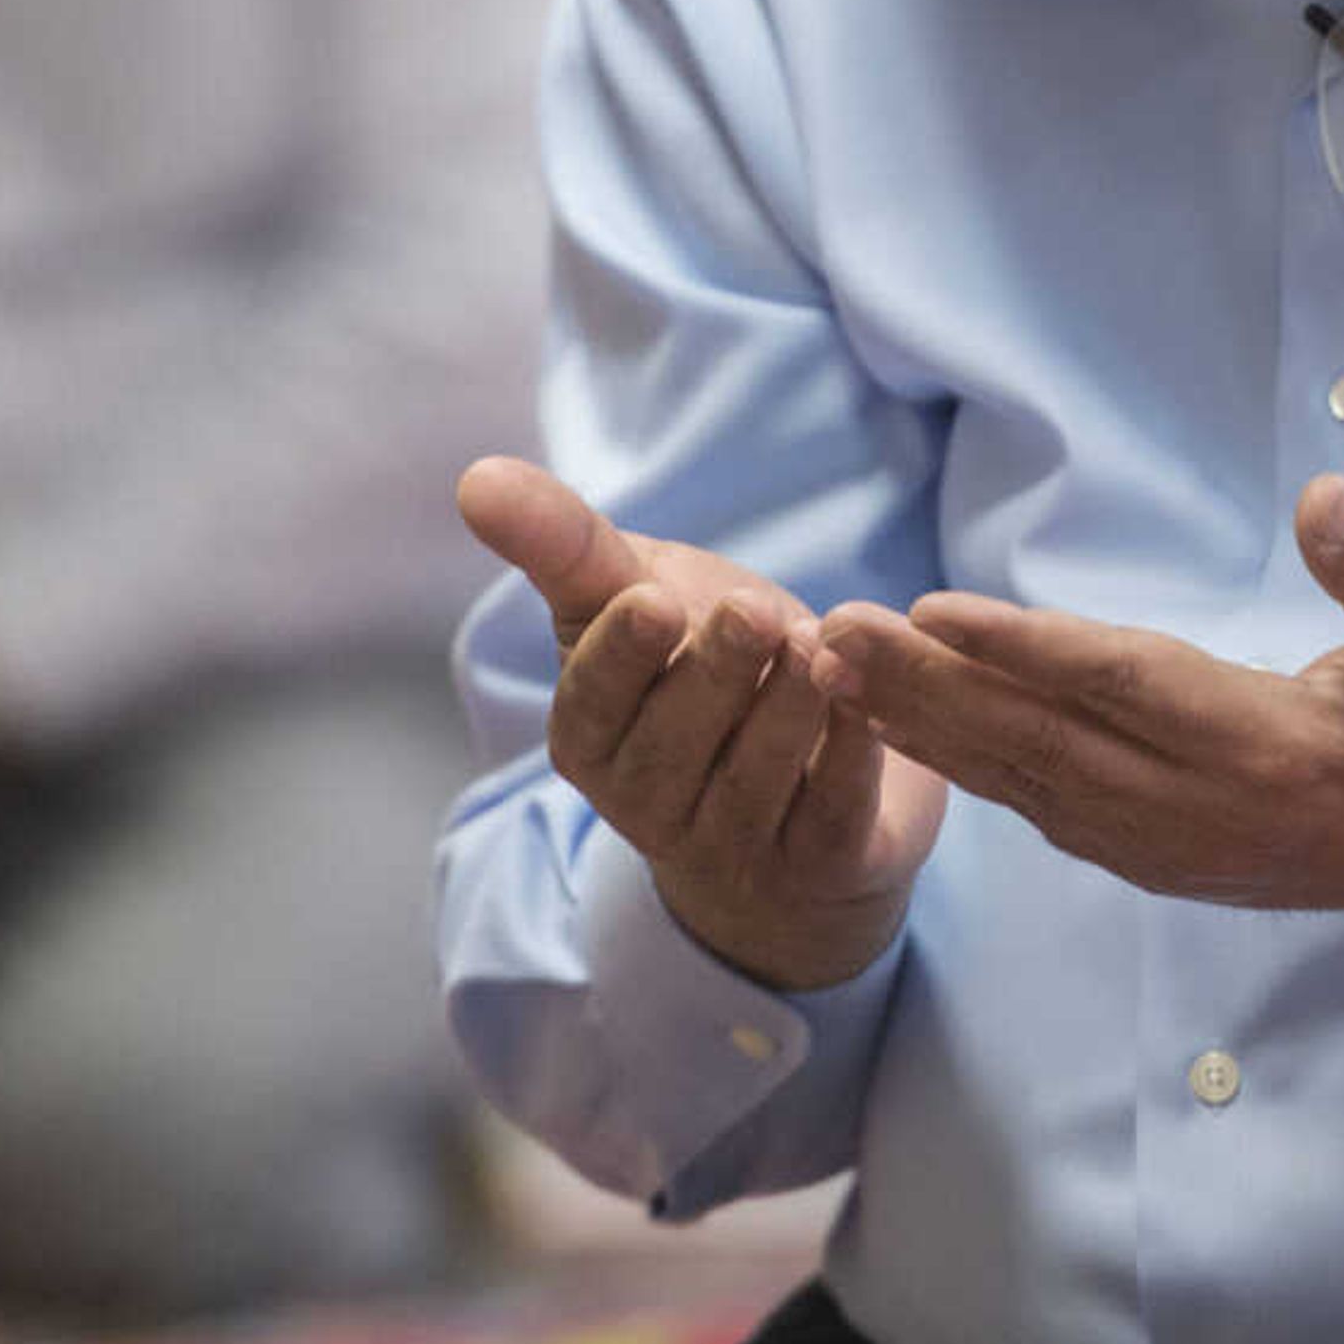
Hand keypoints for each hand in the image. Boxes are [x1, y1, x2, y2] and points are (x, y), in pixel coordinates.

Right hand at [461, 455, 942, 993]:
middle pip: (675, 741)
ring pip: (754, 778)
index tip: (653, 601)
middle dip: (716, 672)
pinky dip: (850, 755)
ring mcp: (731, 846)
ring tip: (818, 644)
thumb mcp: (632, 596)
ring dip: (789, 708)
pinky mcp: (816, 866)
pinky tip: (867, 699)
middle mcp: (647, 803)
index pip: (594, 701)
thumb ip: (564, 542)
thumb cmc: (697, 671)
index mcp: (589, 737)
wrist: (794, 785)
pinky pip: (832, 814)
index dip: (623, 653)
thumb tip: (475, 477)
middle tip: (753, 612)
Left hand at [819, 475, 1343, 948]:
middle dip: (928, 692)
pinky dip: (973, 772)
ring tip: (837, 673)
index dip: (1024, 651)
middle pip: (1045, 746)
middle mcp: (1207, 811)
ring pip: (1031, 787)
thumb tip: (1321, 498)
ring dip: (928, 731)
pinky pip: (1050, 814)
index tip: (932, 612)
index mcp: (1274, 748)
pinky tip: (911, 732)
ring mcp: (1180, 849)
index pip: (1125, 689)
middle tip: (830, 637)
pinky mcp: (1169, 862)